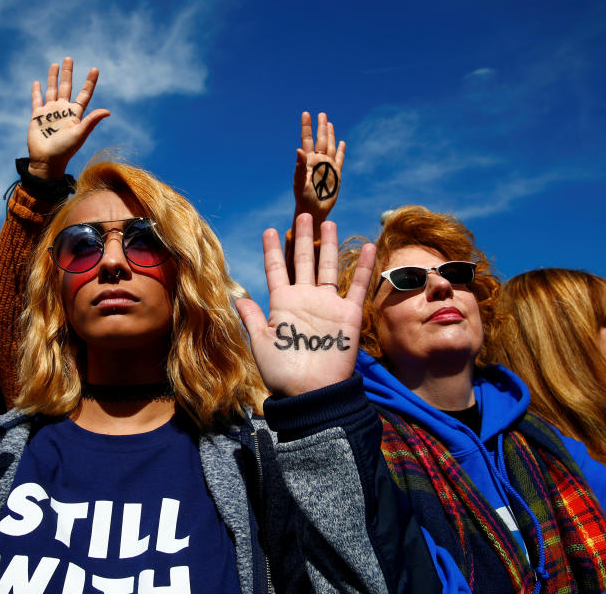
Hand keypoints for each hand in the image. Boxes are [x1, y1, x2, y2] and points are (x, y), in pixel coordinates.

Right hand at [27, 57, 110, 178]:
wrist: (47, 161)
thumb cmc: (65, 150)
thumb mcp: (80, 134)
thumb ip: (91, 121)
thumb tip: (107, 111)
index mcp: (75, 114)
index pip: (84, 94)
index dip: (90, 82)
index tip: (95, 69)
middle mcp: (63, 110)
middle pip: (67, 87)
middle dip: (68, 73)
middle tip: (69, 58)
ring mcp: (50, 112)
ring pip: (52, 89)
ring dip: (53, 77)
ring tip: (55, 64)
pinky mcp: (37, 115)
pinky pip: (37, 100)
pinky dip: (36, 90)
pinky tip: (37, 82)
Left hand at [236, 213, 373, 396]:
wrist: (310, 391)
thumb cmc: (282, 371)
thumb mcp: (260, 342)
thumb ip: (252, 318)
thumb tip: (236, 297)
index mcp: (282, 303)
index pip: (276, 269)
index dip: (273, 250)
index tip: (269, 230)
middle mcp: (305, 299)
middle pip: (304, 261)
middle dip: (303, 238)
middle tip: (304, 214)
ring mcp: (327, 305)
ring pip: (329, 268)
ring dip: (329, 246)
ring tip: (328, 222)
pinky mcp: (348, 315)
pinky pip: (358, 286)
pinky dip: (364, 267)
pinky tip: (369, 247)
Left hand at [293, 111, 345, 231]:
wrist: (313, 210)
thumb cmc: (303, 198)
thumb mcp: (300, 182)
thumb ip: (299, 166)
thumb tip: (298, 149)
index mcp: (308, 161)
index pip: (307, 140)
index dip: (307, 127)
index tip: (306, 113)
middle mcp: (318, 161)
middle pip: (321, 140)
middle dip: (321, 127)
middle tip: (321, 114)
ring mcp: (327, 167)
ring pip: (331, 147)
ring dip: (331, 135)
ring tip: (329, 123)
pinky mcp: (336, 174)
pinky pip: (340, 160)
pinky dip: (342, 151)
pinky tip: (343, 143)